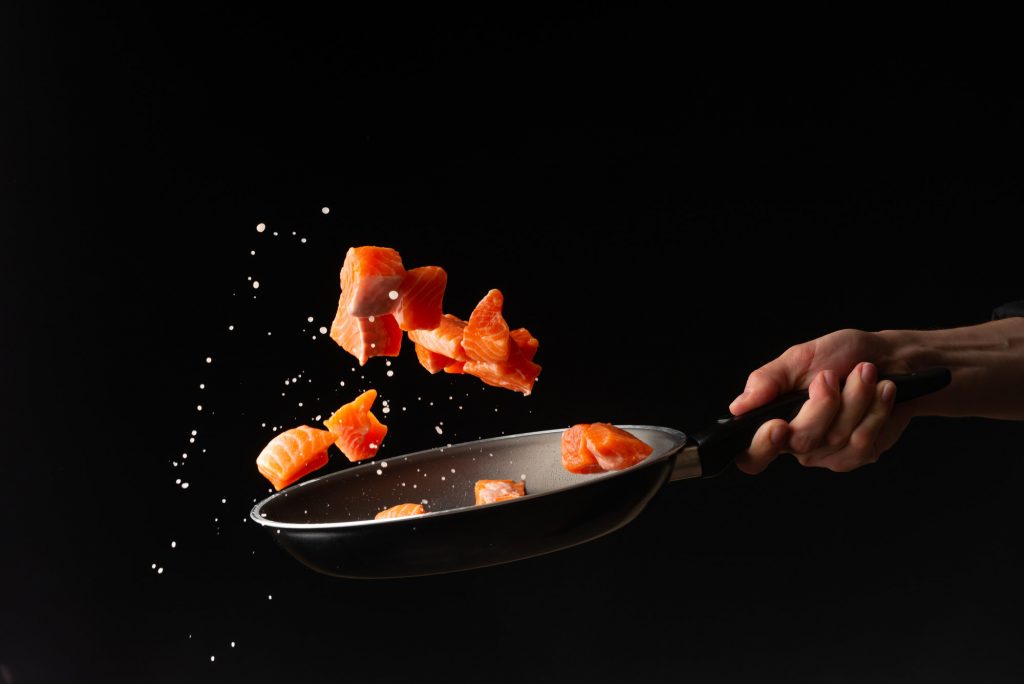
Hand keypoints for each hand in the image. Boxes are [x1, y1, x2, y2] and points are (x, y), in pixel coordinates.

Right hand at [728, 329, 913, 473]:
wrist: (889, 358)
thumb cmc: (841, 356)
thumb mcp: (799, 358)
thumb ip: (767, 380)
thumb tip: (739, 406)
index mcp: (774, 421)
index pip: (752, 456)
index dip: (761, 448)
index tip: (777, 425)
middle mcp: (798, 445)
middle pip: (801, 442)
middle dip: (824, 404)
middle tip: (831, 375)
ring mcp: (830, 454)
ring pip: (837, 439)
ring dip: (856, 399)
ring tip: (865, 372)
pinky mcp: (860, 455)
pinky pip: (864, 441)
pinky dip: (876, 409)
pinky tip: (882, 390)